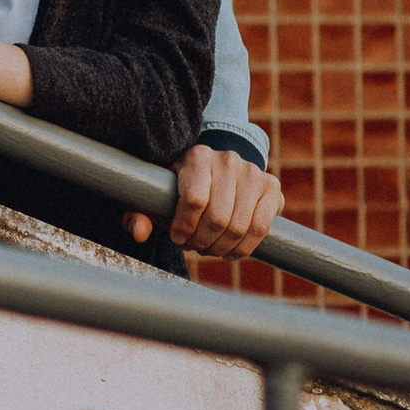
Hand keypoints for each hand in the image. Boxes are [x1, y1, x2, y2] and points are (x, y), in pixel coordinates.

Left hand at [125, 146, 282, 259]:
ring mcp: (253, 172)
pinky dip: (244, 248)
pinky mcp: (271, 186)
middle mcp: (227, 160)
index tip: (177, 238)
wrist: (215, 171)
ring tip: (208, 249)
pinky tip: (230, 253)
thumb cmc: (178, 188)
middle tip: (194, 247)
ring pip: (239, 226)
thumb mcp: (154, 196)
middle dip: (202, 241)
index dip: (185, 227)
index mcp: (196, 156)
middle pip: (217, 217)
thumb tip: (139, 233)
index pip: (194, 200)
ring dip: (221, 248)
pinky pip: (260, 228)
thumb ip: (138, 214)